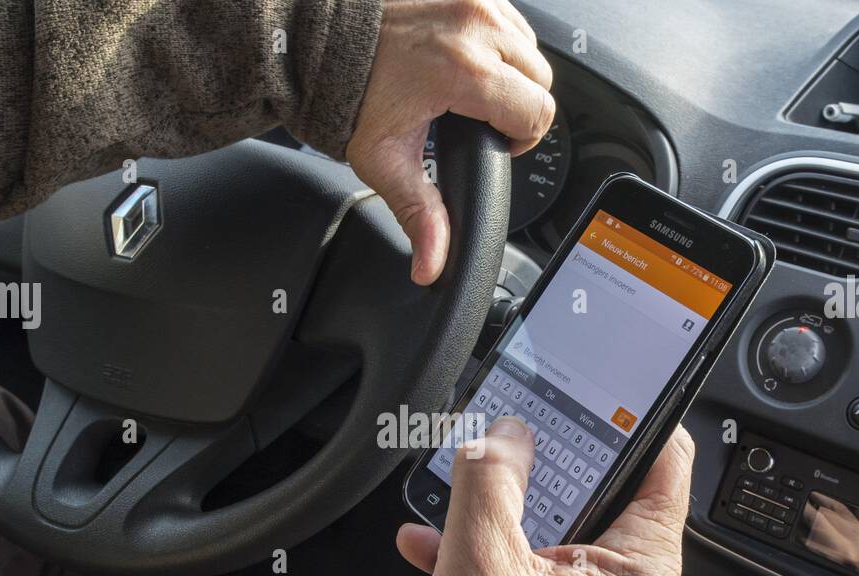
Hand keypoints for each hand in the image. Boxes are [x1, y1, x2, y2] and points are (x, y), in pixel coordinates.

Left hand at [347, 0, 554, 284]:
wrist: (317, 40)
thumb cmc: (347, 93)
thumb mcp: (385, 163)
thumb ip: (420, 216)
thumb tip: (432, 267)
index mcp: (466, 72)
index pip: (538, 112)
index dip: (521, 139)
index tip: (495, 144)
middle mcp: (478, 27)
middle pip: (542, 80)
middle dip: (520, 107)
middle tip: (480, 122)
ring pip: (530, 47)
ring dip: (513, 73)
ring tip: (472, 92)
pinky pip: (509, 20)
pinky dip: (498, 43)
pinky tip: (466, 61)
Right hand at [397, 417, 694, 575]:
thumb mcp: (481, 564)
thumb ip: (491, 480)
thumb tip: (504, 434)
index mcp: (641, 566)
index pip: (665, 459)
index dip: (634, 413)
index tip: (604, 386)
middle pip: (605, 492)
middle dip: (547, 465)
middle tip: (510, 438)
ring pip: (562, 533)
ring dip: (507, 512)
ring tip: (457, 500)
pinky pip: (542, 573)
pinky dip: (499, 556)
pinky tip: (440, 549)